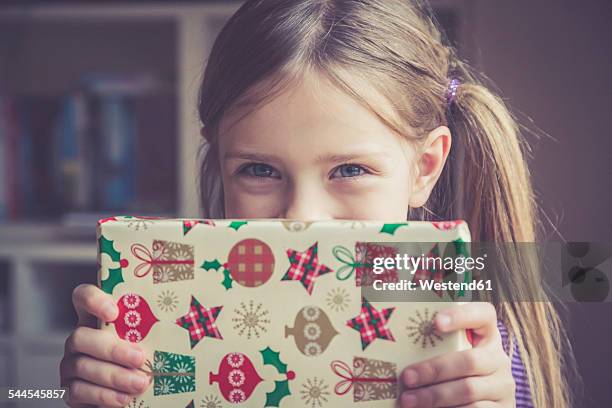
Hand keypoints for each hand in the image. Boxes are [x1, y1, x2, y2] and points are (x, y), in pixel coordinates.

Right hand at [60, 284, 149, 406]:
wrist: (129, 396)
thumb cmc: (139, 359)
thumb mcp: (146, 338)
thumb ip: (152, 326)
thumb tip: (184, 314)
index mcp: (96, 319)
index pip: (83, 297)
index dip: (93, 300)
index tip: (114, 312)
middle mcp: (80, 339)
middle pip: (80, 336)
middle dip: (112, 349)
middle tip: (139, 358)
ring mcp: (71, 364)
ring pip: (82, 366)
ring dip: (114, 376)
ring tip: (140, 383)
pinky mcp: (70, 389)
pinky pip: (79, 391)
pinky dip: (104, 396)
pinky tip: (123, 398)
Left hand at [400, 302, 514, 406]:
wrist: (482, 403)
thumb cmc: (457, 372)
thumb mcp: (453, 353)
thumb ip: (437, 345)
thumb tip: (398, 344)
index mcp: (487, 336)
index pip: (484, 315)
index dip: (462, 315)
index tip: (436, 322)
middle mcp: (498, 359)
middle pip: (469, 360)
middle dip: (434, 369)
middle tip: (407, 377)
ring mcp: (502, 387)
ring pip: (468, 390)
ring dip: (434, 396)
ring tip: (408, 400)